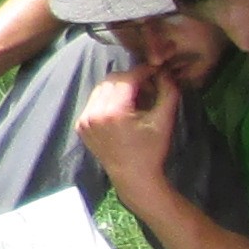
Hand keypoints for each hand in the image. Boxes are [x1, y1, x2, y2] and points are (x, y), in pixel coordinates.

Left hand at [74, 59, 167, 191]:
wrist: (133, 177)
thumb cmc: (152, 150)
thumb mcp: (164, 120)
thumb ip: (167, 91)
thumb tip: (164, 71)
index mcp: (114, 112)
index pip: (127, 78)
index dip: (143, 71)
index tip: (155, 71)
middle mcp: (94, 114)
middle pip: (113, 80)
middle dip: (131, 79)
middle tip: (148, 86)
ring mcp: (84, 120)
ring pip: (102, 89)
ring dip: (119, 88)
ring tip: (136, 98)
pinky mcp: (81, 126)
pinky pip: (94, 102)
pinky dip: (108, 99)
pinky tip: (122, 109)